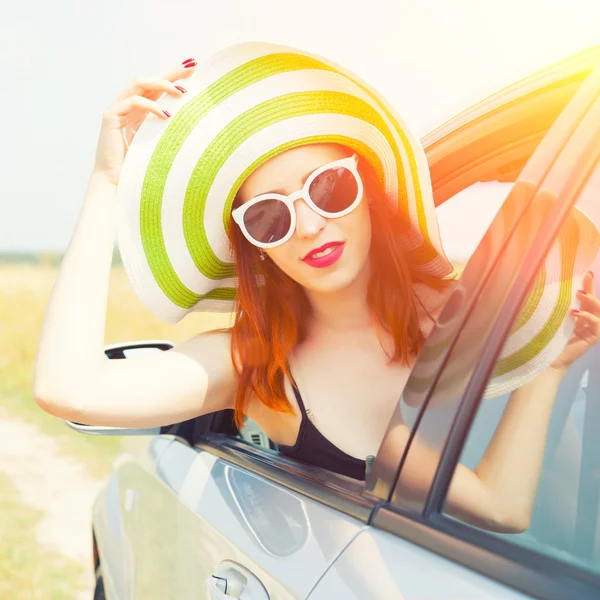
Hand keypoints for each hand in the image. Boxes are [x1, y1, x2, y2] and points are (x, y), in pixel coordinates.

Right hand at [92, 59, 196, 185]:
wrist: (116, 184)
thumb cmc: (141, 169)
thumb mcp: (162, 145)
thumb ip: (172, 132)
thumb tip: (199, 125)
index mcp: (141, 112)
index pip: (159, 88)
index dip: (175, 76)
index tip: (195, 68)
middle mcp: (129, 106)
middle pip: (151, 80)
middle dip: (172, 72)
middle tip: (192, 66)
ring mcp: (118, 109)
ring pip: (140, 84)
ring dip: (162, 85)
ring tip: (182, 92)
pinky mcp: (110, 116)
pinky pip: (133, 102)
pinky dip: (151, 106)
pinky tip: (166, 115)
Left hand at [551, 271, 599, 370]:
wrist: (545, 359)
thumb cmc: (544, 338)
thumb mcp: (549, 317)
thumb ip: (554, 306)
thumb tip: (547, 288)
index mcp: (577, 315)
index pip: (584, 298)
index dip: (587, 285)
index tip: (587, 272)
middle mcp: (586, 321)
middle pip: (594, 301)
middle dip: (591, 288)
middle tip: (586, 277)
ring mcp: (591, 329)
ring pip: (598, 310)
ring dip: (591, 300)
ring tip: (579, 293)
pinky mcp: (592, 338)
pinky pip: (596, 323)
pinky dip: (587, 316)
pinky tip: (575, 312)